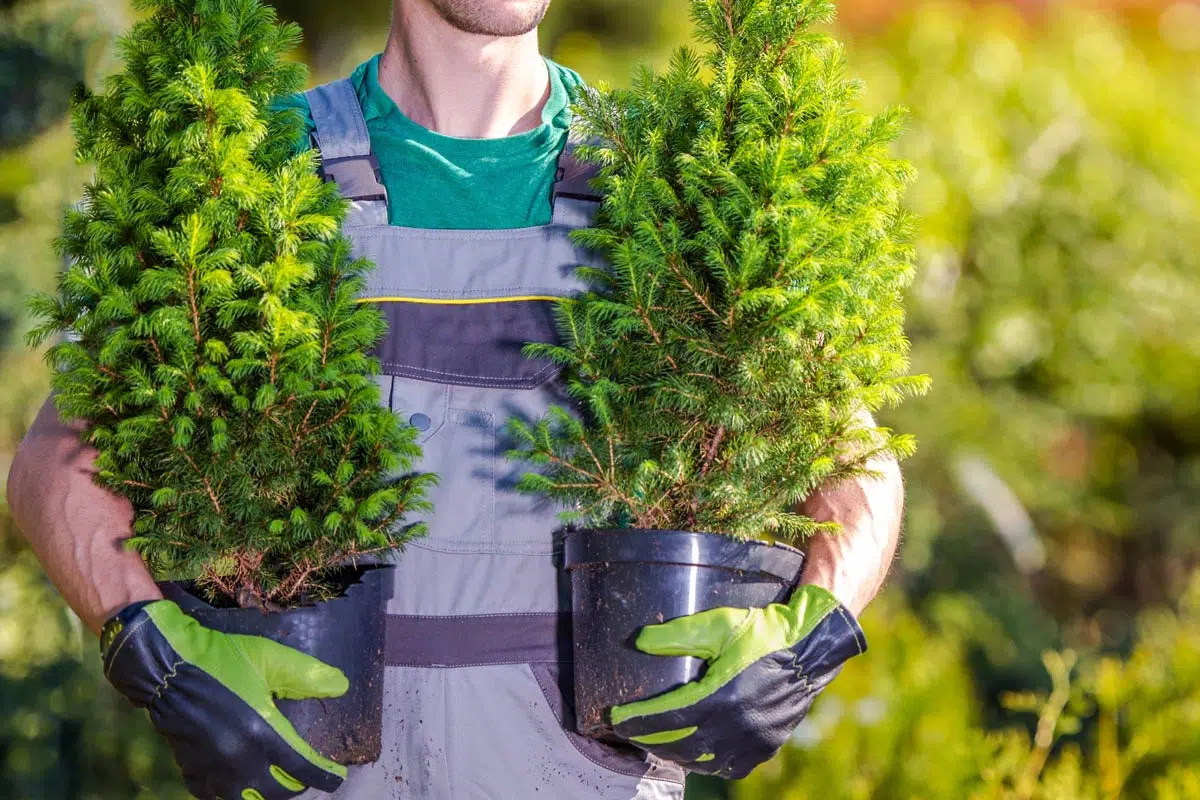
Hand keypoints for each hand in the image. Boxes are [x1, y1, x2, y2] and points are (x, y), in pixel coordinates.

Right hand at [101, 600, 348, 798]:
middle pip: (277, 793)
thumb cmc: (220, 659)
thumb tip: (341, 686)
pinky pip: (213, 794)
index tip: (337, 778)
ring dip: (264, 795)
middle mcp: (239, 759)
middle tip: (303, 777)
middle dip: (295, 787)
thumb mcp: (269, 658)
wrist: (165, 666)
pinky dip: (229, 792)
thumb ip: (306, 675)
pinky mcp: (191, 769)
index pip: (303, 768)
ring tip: (274, 784)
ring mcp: (213, 769)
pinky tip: (237, 781)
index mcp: (262, 733)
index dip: (325, 776)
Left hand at [609, 585, 865, 778]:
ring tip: (655, 741)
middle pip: (678, 744)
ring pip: (701, 760)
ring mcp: (752, 740)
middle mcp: (735, 725)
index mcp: (720, 697)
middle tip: (628, 731)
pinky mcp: (765, 745)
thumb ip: (677, 634)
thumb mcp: (719, 624)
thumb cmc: (764, 631)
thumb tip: (640, 642)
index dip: (637, 720)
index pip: (666, 718)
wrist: (810, 647)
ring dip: (674, 753)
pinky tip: (693, 752)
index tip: (615, 718)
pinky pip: (728, 766)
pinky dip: (706, 762)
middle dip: (648, 738)